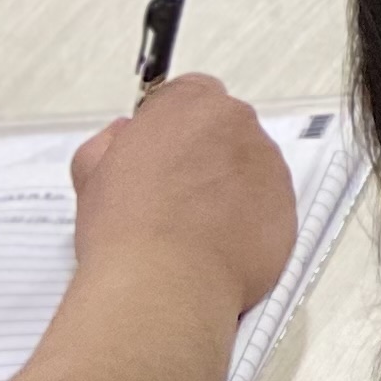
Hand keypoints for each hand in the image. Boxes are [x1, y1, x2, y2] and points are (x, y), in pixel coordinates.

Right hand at [71, 76, 295, 316]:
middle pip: (223, 131)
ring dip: (227, 190)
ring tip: (192, 232)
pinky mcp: (287, 210)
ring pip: (249, 170)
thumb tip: (125, 136)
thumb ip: (111, 142)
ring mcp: (270, 168)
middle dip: (202, 156)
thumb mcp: (93, 174)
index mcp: (193, 105)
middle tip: (171, 198)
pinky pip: (266, 209)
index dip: (171, 126)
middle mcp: (240, 126)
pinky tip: (215, 251)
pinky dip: (246, 224)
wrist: (164, 285)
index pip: (189, 95)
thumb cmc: (124, 227)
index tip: (157, 156)